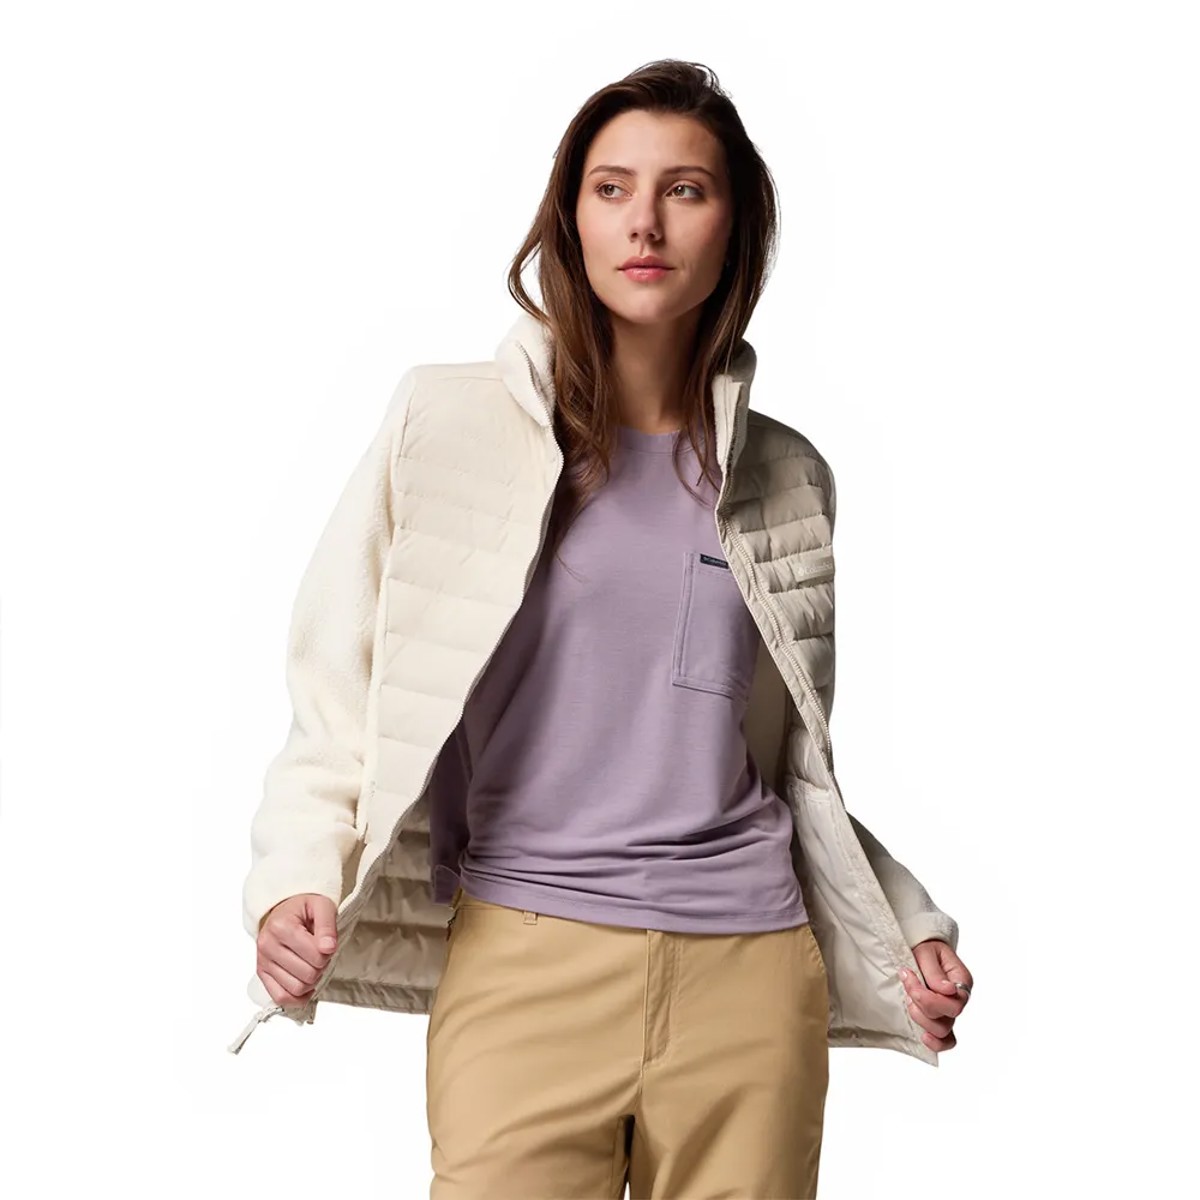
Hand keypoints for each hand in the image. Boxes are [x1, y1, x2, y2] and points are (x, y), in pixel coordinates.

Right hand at [256, 893, 339, 1007]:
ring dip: (311, 981)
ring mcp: (262, 962)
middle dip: (321, 967)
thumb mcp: (322, 906)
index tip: (326, 943)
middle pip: (307, 975)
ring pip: (296, 989)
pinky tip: (305, 984)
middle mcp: (267, 945)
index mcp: (281, 927)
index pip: (316, 955)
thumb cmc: (304, 908)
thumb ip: (327, 926)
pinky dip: (297, 997)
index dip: (328, 953)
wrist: (284, 909)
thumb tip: (329, 948)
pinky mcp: (262, 974)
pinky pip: (280, 998)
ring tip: (311, 965)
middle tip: (320, 954)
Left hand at [900, 938, 972, 1053]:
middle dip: (922, 1004)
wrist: (918, 948)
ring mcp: (949, 1011)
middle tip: (907, 983)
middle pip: (948, 1018)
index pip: (955, 1002)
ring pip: (942, 1031)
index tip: (909, 977)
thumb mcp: (927, 952)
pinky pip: (945, 1040)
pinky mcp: (939, 1019)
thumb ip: (935, 972)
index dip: (930, 997)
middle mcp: (959, 999)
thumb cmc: (925, 948)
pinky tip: (923, 1037)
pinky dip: (936, 1043)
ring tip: (910, 1000)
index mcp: (961, 981)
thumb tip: (947, 990)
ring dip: (921, 1017)